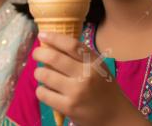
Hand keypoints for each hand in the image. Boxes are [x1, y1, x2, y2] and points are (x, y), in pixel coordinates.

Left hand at [31, 32, 148, 125]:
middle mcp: (86, 75)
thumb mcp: (99, 68)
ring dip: (39, 73)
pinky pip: (44, 94)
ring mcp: (76, 92)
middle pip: (54, 57)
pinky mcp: (68, 107)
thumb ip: (81, 57)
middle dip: (39, 53)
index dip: (54, 37)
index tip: (42, 34)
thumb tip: (52, 44)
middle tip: (36, 54)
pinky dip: (41, 90)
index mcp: (94, 63)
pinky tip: (46, 90)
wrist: (115, 116)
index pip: (71, 45)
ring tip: (41, 74)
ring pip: (45, 75)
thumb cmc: (104, 89)